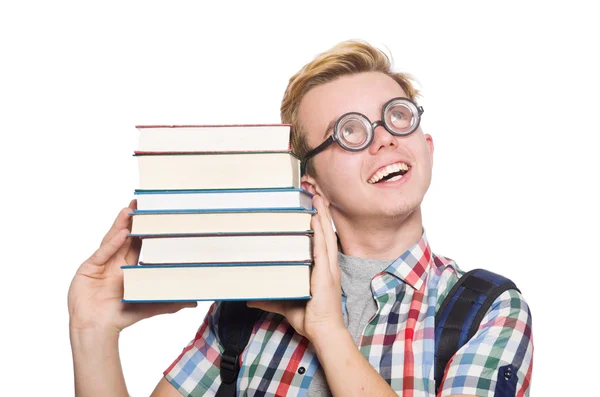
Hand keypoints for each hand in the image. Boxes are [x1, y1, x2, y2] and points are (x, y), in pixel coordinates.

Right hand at [67, 200, 195, 334]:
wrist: (96, 329)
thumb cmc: (120, 317)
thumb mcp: (149, 306)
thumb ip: (170, 302)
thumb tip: (193, 302)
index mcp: (128, 268)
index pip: (139, 245)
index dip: (146, 231)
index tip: (155, 216)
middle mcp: (114, 263)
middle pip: (125, 237)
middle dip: (133, 220)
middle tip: (141, 203)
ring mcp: (101, 264)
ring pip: (112, 239)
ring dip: (121, 225)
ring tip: (130, 210)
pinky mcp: (89, 268)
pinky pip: (103, 253)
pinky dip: (112, 243)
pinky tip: (121, 233)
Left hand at [248, 195, 344, 340]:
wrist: (323, 331)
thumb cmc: (310, 318)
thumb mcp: (286, 304)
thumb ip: (269, 299)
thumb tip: (250, 300)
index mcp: (323, 270)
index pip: (322, 242)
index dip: (320, 223)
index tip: (314, 207)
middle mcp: (328, 266)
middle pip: (326, 234)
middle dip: (322, 214)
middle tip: (316, 194)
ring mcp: (328, 269)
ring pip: (326, 237)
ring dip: (322, 217)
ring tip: (317, 199)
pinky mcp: (325, 275)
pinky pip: (322, 249)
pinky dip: (320, 233)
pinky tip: (316, 219)